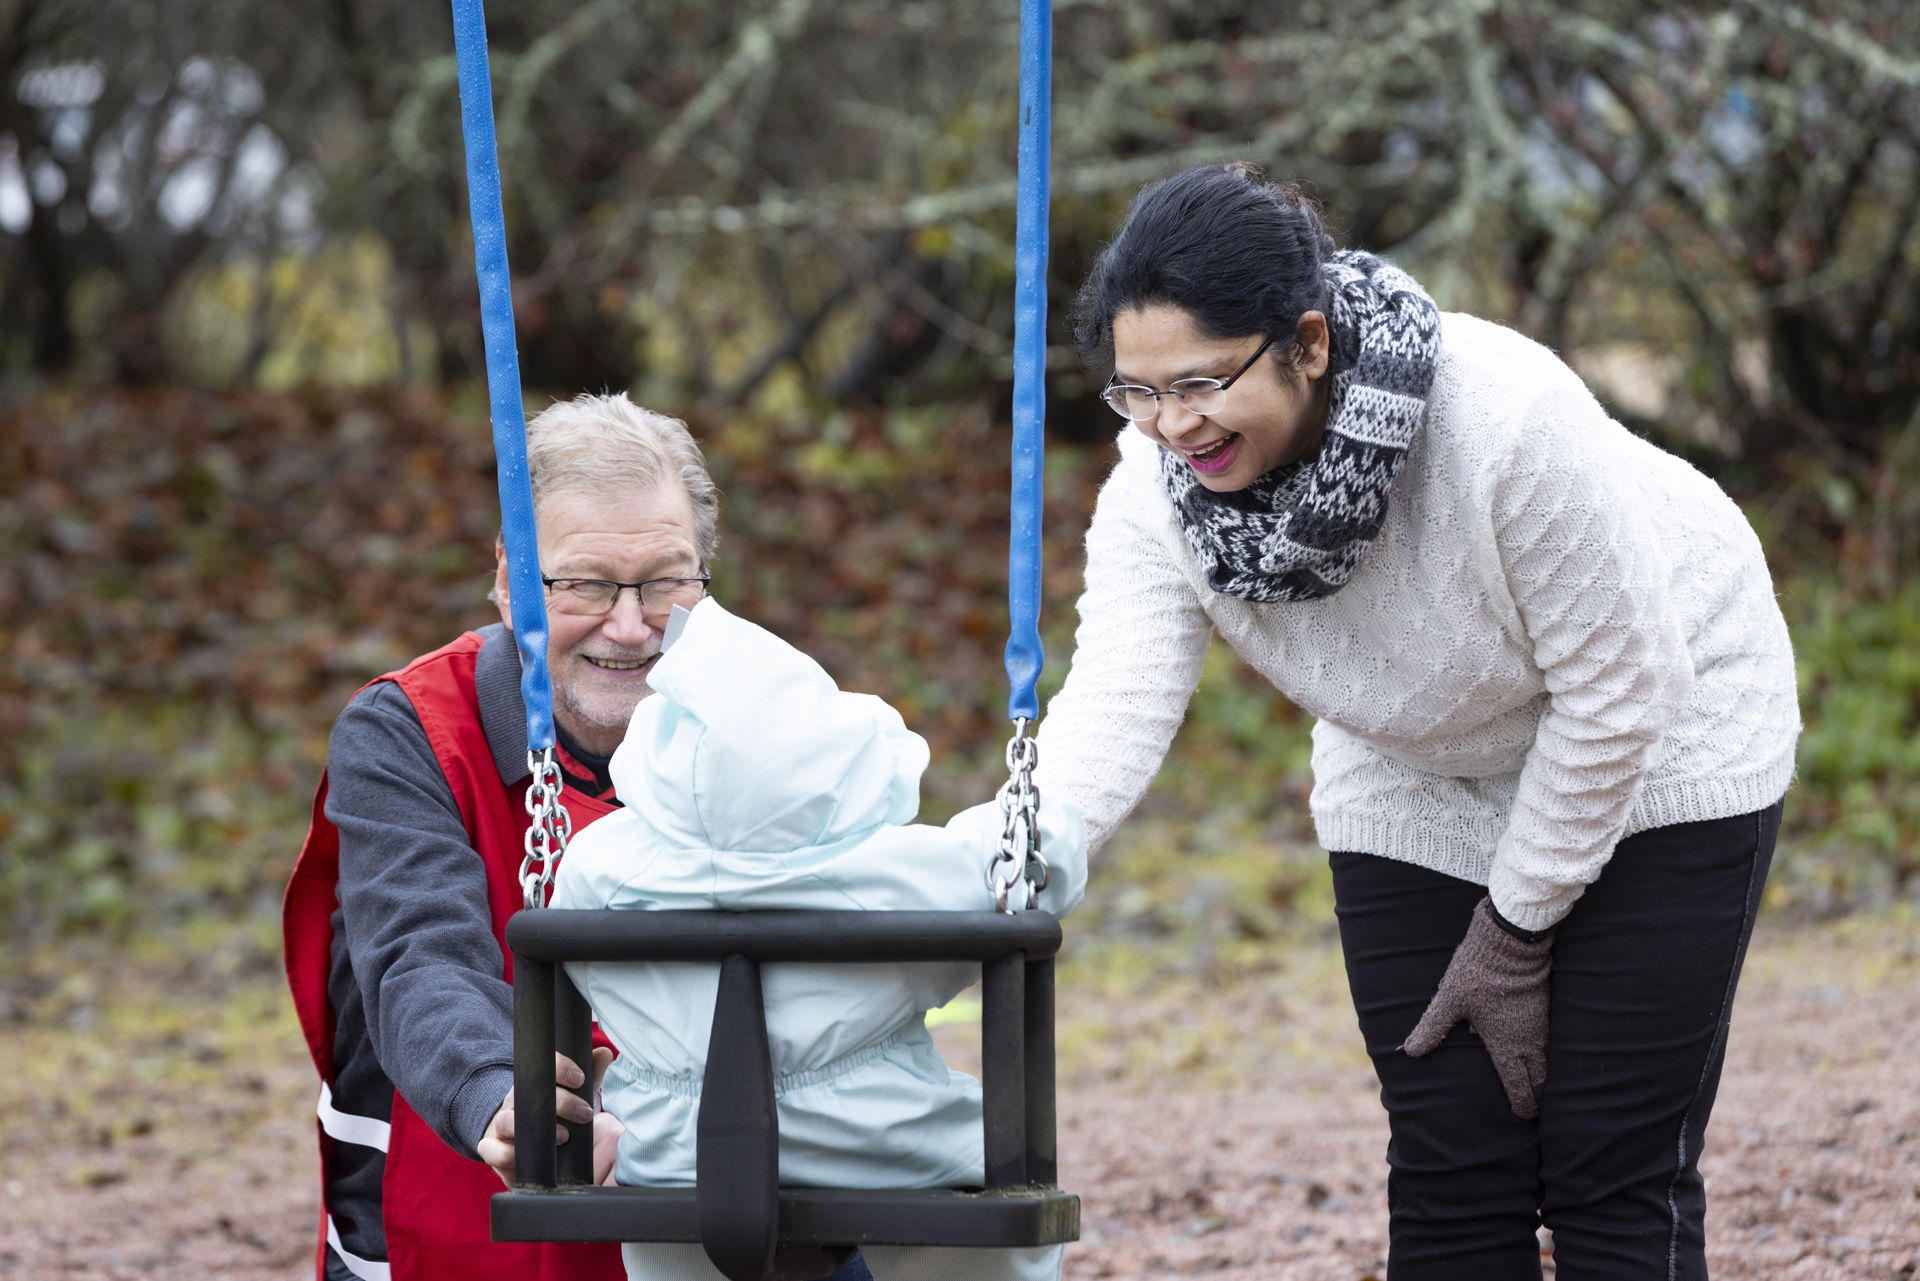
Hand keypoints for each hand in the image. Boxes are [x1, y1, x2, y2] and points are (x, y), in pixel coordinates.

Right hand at [478, 1047, 621, 1187]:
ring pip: (506, 1121)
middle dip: (562, 1103)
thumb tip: (604, 1054)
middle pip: (528, 1095)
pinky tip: (532, 1158)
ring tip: (563, 1137)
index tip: (580, 1078)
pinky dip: (510, 1154)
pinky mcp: (492, 1149)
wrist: (515, 1142)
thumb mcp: (573, 1095)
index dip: (561, 1068)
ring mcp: (500, 1124)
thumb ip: (591, 1076)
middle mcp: (514, 1101)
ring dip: (536, 1130)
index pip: (543, 1066)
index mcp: (532, 1084)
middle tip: (585, 1114)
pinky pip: (493, 1150)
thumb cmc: (550, 1116)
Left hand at [1401, 897, 1552, 1118]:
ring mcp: (1542, 1026)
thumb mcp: (1448, 1001)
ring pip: (1550, 1063)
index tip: (1522, 1116)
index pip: (1520, 1088)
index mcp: (1506, 1046)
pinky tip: (1535, 1049)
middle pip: (1542, 1082)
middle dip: (1538, 1097)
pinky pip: (1551, 1041)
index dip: (1523, 1106)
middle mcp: (1529, 1042)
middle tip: (1532, 1107)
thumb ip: (1431, 1028)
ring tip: (1536, 1084)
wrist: (1509, 942)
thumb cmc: (1476, 973)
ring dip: (1544, 1077)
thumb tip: (1409, 1052)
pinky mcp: (1547, 1010)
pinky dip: (1547, 1054)